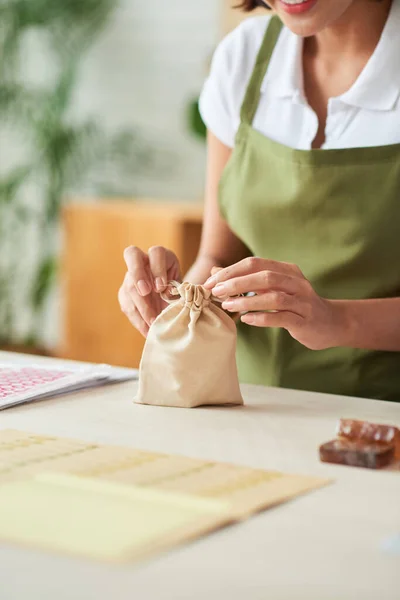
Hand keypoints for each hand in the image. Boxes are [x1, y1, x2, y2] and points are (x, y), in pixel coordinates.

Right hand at [118, 246, 180, 336]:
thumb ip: (179, 290)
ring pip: (128, 286)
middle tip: (145, 292)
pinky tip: (147, 330)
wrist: (171, 296)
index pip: (156, 253)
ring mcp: (131, 276)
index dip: (157, 268)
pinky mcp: (125, 293)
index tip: (161, 286)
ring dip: (140, 306)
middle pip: (132, 256)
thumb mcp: (183, 287)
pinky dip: (138, 319)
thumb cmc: (179, 288)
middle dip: (138, 275)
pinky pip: (127, 306)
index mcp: (161, 255)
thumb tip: (172, 298)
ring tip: (153, 323)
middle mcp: (143, 260)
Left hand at [204, 257, 348, 350]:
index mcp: (287, 270)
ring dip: (247, 300)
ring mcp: (303, 301)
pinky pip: (282, 317)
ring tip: (227, 306)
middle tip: (216, 291)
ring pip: (273, 296)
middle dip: (236, 282)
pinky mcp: (305, 320)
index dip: (230, 271)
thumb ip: (246, 280)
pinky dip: (262, 317)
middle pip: (263, 276)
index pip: (255, 263)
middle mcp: (296, 281)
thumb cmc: (296, 305)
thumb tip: (215, 272)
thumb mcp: (271, 289)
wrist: (331, 323)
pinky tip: (246, 320)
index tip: (210, 282)